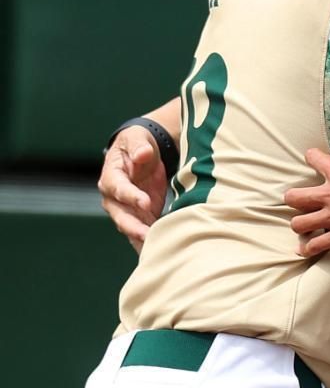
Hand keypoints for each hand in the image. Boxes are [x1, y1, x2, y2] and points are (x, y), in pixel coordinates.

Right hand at [98, 127, 169, 251]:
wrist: (143, 152)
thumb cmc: (138, 144)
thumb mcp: (137, 139)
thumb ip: (139, 146)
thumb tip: (143, 153)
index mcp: (111, 176)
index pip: (118, 188)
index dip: (130, 196)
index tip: (145, 202)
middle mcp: (114, 197)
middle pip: (120, 215)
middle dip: (133, 226)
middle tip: (147, 235)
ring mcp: (125, 208)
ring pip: (130, 227)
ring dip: (141, 238)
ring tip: (155, 247)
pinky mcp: (139, 215)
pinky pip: (141, 230)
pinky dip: (148, 240)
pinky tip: (160, 248)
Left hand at [285, 148, 329, 255]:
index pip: (313, 158)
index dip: (312, 158)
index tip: (313, 160)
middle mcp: (329, 194)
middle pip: (293, 197)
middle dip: (293, 201)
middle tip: (300, 204)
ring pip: (298, 224)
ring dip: (300, 226)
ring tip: (305, 229)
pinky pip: (314, 246)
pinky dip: (308, 249)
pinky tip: (307, 250)